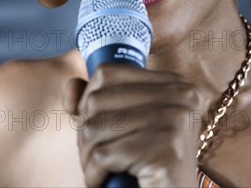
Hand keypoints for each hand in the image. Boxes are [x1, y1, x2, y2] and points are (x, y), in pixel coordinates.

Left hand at [62, 64, 200, 187]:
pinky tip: (110, 181)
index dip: (89, 103)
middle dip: (87, 134)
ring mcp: (176, 121)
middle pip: (96, 101)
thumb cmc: (146, 165)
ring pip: (94, 128)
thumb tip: (70, 84)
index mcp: (174, 83)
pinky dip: (95, 174)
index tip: (101, 129)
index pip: (106, 74)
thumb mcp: (121, 126)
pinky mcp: (166, 151)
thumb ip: (95, 101)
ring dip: (89, 156)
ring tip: (106, 169)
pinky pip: (102, 155)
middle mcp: (180, 96)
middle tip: (103, 156)